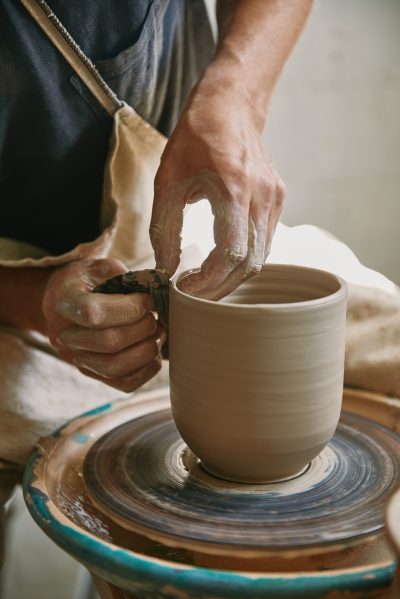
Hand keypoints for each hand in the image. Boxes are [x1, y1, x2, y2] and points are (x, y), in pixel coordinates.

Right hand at [42, 259, 164, 391]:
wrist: (69, 301)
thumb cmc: (90, 280)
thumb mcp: (103, 267)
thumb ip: (126, 278)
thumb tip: (158, 294)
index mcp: (62, 301)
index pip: (92, 314)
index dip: (128, 309)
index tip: (146, 299)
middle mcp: (63, 335)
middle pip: (108, 342)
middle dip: (142, 328)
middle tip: (154, 315)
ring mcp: (76, 358)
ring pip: (114, 367)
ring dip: (146, 350)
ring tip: (158, 331)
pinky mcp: (93, 374)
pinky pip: (124, 383)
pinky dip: (147, 369)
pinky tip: (153, 348)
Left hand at [150, 83, 284, 299]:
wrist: (231, 106)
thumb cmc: (194, 139)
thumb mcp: (168, 181)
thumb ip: (165, 229)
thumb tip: (166, 269)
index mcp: (234, 188)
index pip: (230, 253)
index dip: (208, 280)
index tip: (184, 287)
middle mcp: (263, 196)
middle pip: (250, 263)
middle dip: (221, 287)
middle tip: (194, 295)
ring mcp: (276, 199)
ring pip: (261, 257)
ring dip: (233, 277)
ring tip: (204, 283)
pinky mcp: (278, 200)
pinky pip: (265, 242)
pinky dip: (244, 260)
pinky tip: (221, 261)